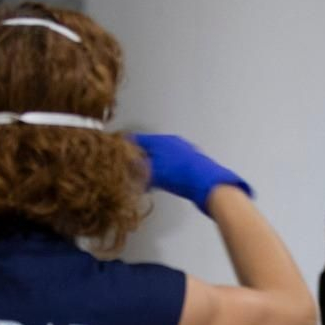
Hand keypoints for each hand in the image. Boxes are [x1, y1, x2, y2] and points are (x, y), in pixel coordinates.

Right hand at [132, 134, 251, 214]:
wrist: (208, 184)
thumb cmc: (179, 175)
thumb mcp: (151, 173)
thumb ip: (135, 168)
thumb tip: (124, 167)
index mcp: (161, 140)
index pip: (136, 139)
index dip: (124, 147)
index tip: (116, 154)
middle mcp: (172, 141)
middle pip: (148, 147)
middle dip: (137, 157)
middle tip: (127, 168)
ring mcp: (183, 150)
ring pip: (160, 155)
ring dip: (150, 165)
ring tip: (142, 177)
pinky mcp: (191, 162)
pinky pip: (170, 163)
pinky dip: (162, 170)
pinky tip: (160, 181)